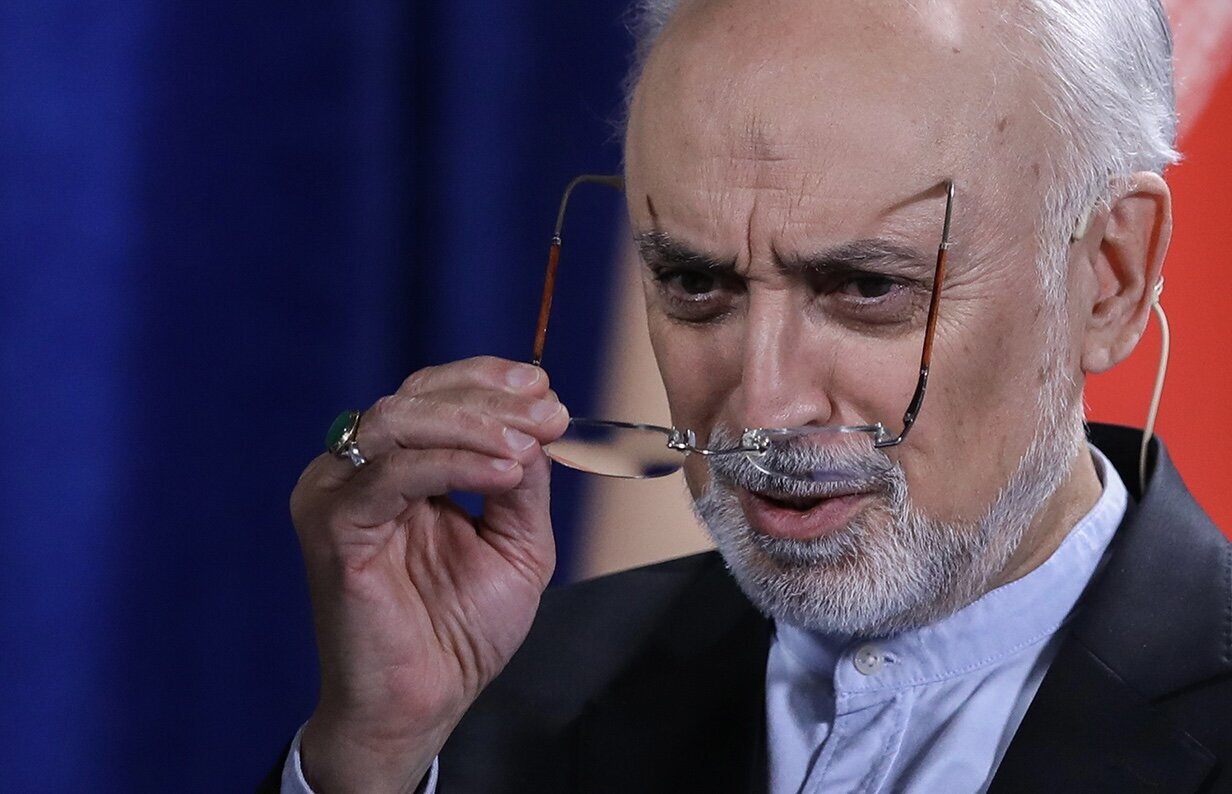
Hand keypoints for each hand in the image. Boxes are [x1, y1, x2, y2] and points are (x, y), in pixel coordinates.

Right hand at [291, 356, 568, 792]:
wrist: (424, 702)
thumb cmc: (460, 629)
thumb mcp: (515, 540)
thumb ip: (521, 479)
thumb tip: (539, 421)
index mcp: (397, 468)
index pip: (433, 395)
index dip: (487, 381)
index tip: (546, 389)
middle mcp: (359, 471)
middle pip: (416, 396)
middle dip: (490, 399)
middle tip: (549, 414)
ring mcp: (338, 494)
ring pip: (399, 421)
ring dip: (474, 424)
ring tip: (528, 444)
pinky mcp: (334, 526)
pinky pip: (393, 474)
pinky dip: (453, 463)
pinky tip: (503, 472)